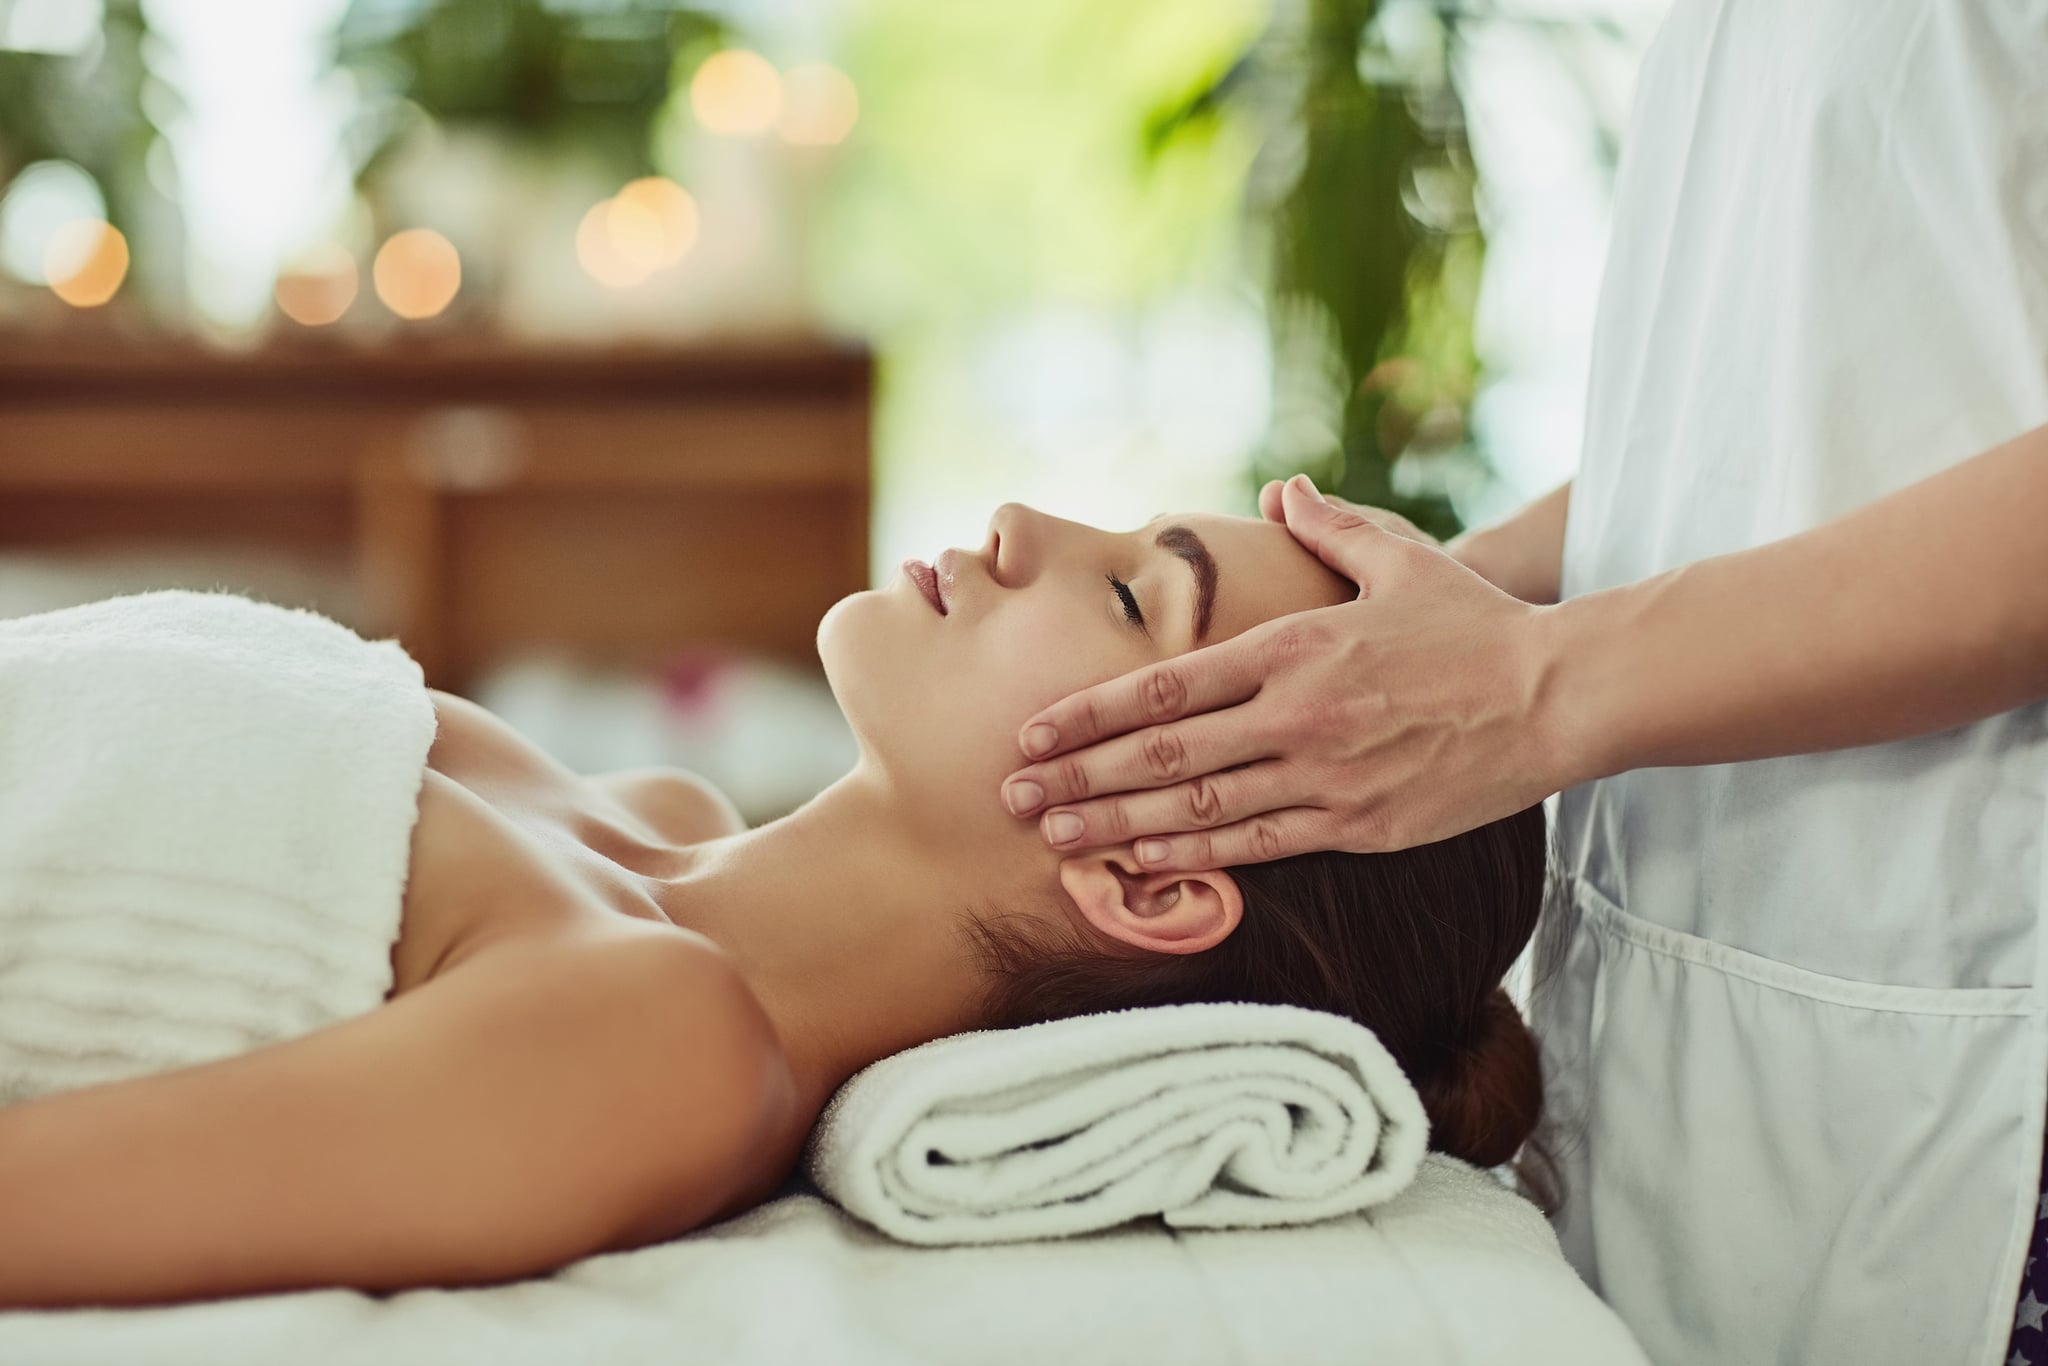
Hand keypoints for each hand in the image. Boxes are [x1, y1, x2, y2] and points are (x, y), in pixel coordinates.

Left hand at [1000, 475, 1566, 868]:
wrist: (1560, 694)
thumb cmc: (1475, 626)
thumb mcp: (1400, 558)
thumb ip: (1328, 526)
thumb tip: (1279, 493)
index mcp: (1292, 647)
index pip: (1165, 687)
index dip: (1089, 713)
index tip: (1032, 732)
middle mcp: (1296, 715)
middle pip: (1161, 755)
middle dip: (1078, 777)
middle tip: (1011, 798)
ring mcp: (1326, 776)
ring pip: (1198, 809)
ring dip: (1117, 825)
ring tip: (1054, 837)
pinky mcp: (1361, 827)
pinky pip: (1259, 848)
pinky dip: (1194, 858)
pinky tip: (1141, 863)